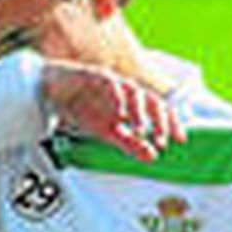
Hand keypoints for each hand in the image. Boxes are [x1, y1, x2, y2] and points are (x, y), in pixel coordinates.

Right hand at [41, 61, 183, 160]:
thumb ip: (129, 143)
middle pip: (151, 100)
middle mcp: (126, 90)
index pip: (159, 110)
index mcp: (133, 101)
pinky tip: (119, 113)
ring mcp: (112, 81)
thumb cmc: (81, 107)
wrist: (52, 90)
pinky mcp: (94, 75)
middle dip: (159, 120)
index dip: (171, 124)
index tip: (179, 140)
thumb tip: (152, 156)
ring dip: (139, 112)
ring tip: (139, 130)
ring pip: (133, 92)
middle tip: (160, 139)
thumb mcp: (107, 132)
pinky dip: (117, 98)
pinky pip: (110, 84)